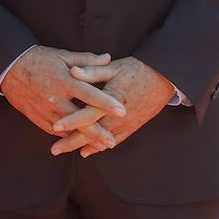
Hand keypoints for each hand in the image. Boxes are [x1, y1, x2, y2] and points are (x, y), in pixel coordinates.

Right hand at [1, 46, 124, 152]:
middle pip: (80, 119)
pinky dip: (67, 136)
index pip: (89, 94)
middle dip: (97, 133)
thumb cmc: (38, 59)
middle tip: (112, 141)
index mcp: (64, 80)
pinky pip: (54, 130)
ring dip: (84, 138)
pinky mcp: (36, 116)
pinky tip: (78, 140)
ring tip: (100, 145)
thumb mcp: (61, 55)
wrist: (8, 67)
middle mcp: (55, 97)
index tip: (123, 111)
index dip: (106, 103)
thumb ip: (86, 60)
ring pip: (67, 129)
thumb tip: (108, 58)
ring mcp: (45, 109)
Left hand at [50, 56, 175, 156]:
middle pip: (92, 132)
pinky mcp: (132, 126)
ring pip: (101, 139)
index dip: (71, 120)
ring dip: (83, 146)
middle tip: (54, 149)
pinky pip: (115, 139)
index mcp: (111, 99)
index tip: (55, 126)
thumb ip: (92, 70)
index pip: (88, 113)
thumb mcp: (113, 67)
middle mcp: (118, 116)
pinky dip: (100, 147)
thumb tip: (72, 71)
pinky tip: (87, 151)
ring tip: (64, 150)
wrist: (163, 79)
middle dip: (72, 142)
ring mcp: (126, 123)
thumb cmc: (136, 70)